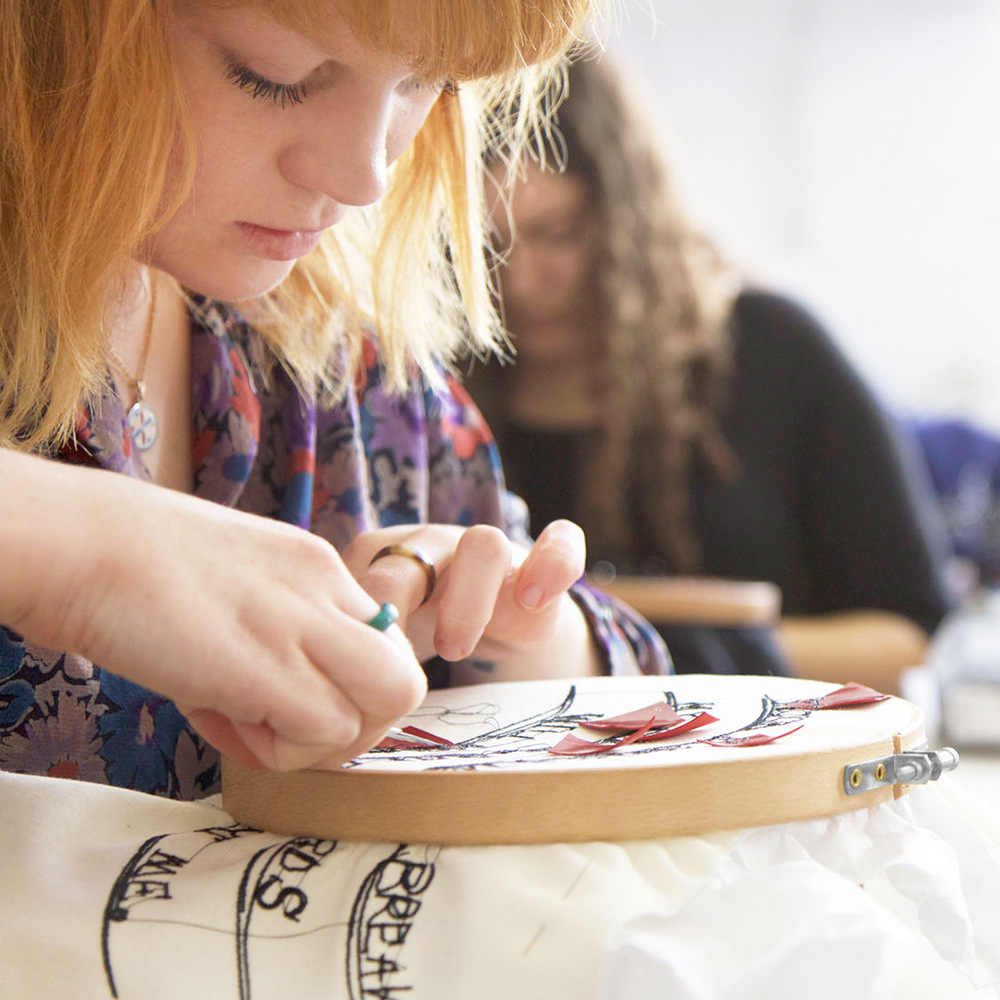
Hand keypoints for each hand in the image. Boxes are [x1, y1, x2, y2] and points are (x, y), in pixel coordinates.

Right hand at [0, 451, 426, 770]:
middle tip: (291, 730)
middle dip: (360, 726)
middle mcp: (326, 590)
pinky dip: (284, 750)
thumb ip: (269, 633)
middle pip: (405, 678)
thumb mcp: (233, 586)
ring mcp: (303, 624)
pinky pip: (327, 729)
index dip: (344, 690)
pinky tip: (225, 724)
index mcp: (316, 568)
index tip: (287, 699)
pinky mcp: (268, 666)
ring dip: (323, 743)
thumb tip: (269, 707)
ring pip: (388, 704)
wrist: (82, 543)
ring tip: (251, 727)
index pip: (381, 646)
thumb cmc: (132, 566)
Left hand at [343, 520, 601, 678]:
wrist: (500, 626)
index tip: (346, 657)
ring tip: (454, 648)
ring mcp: (495, 552)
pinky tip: (535, 599)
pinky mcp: (545, 563)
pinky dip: (552, 562)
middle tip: (391, 655)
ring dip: (466, 595)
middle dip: (398, 596)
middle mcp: (441, 547)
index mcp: (392, 558)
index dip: (354, 605)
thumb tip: (301, 690)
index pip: (363, 559)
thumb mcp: (388, 642)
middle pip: (416, 547)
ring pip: (483, 543)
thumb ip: (353, 650)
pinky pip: (561, 541)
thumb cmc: (427, 634)